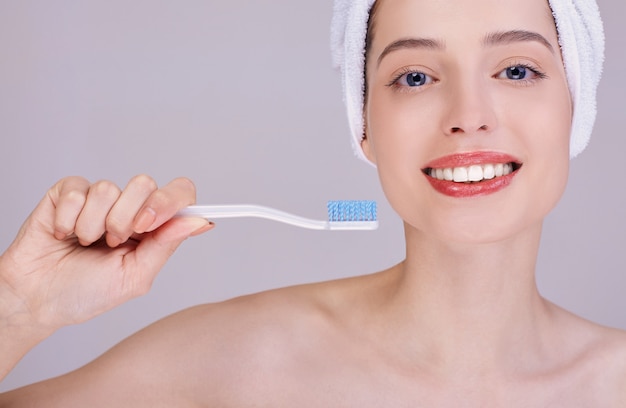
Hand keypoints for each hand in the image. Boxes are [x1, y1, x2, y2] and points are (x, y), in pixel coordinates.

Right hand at [0, 175, 212, 331]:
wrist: (36, 300)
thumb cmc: (86, 292)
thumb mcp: (134, 276)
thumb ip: (166, 245)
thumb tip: (199, 220)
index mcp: (153, 227)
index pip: (180, 193)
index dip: (169, 201)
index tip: (148, 224)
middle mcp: (130, 208)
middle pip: (145, 183)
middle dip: (125, 218)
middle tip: (112, 242)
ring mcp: (99, 198)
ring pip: (108, 188)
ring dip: (93, 226)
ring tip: (85, 243)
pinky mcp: (68, 193)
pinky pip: (77, 191)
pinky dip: (69, 220)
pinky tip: (64, 234)